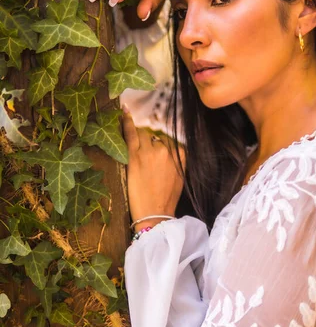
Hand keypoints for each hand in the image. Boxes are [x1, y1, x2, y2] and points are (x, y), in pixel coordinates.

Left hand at [121, 105, 185, 228]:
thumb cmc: (167, 198)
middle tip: (144, 121)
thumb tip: (168, 147)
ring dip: (139, 128)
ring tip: (132, 116)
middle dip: (150, 129)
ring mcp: (151, 151)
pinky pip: (131, 134)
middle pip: (156, 131)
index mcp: (180, 154)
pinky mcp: (135, 156)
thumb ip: (177, 159)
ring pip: (143, 131)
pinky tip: (124, 112)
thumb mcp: (180, 175)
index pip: (169, 135)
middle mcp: (167, 149)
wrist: (155, 214)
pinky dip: (127, 122)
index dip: (161, 130)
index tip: (158, 121)